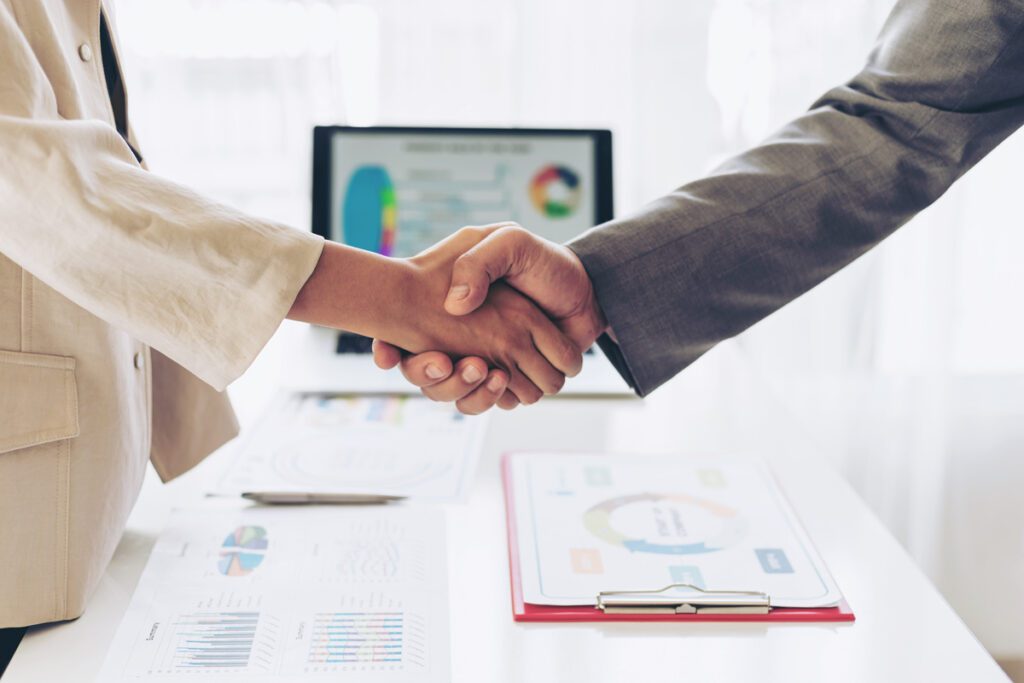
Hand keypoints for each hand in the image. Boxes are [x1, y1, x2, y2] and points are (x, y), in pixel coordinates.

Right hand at [290, 227, 582, 403]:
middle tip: (445, 363)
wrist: (586, 291)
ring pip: (454, 397)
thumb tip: (455, 306)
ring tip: (488, 371)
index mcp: (446, 309)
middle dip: (432, 377)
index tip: (388, 358)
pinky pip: (489, 403)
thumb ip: (480, 263)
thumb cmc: (542, 262)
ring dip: (465, 390)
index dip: (388, 350)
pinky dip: (493, 398)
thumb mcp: (509, 243)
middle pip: (424, 378)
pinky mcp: (508, 382)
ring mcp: (483, 363)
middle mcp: (458, 340)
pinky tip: (503, 379)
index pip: (400, 336)